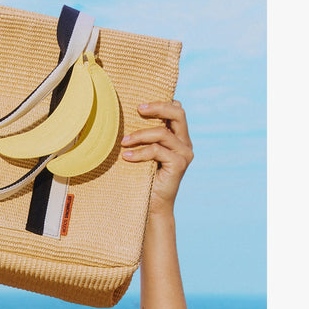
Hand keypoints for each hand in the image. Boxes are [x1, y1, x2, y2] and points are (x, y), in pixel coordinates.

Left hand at [120, 100, 192, 215]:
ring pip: (163, 133)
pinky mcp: (178, 164)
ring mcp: (184, 154)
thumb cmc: (143, 178)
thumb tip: (124, 118)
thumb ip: (144, 138)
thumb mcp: (144, 153)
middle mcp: (185, 143)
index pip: (177, 110)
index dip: (162, 103)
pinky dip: (140, 153)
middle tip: (138, 109)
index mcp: (179, 137)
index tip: (139, 106)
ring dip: (140, 135)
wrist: (151, 205)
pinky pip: (157, 151)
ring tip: (123, 142)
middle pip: (178, 113)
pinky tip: (126, 156)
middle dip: (157, 108)